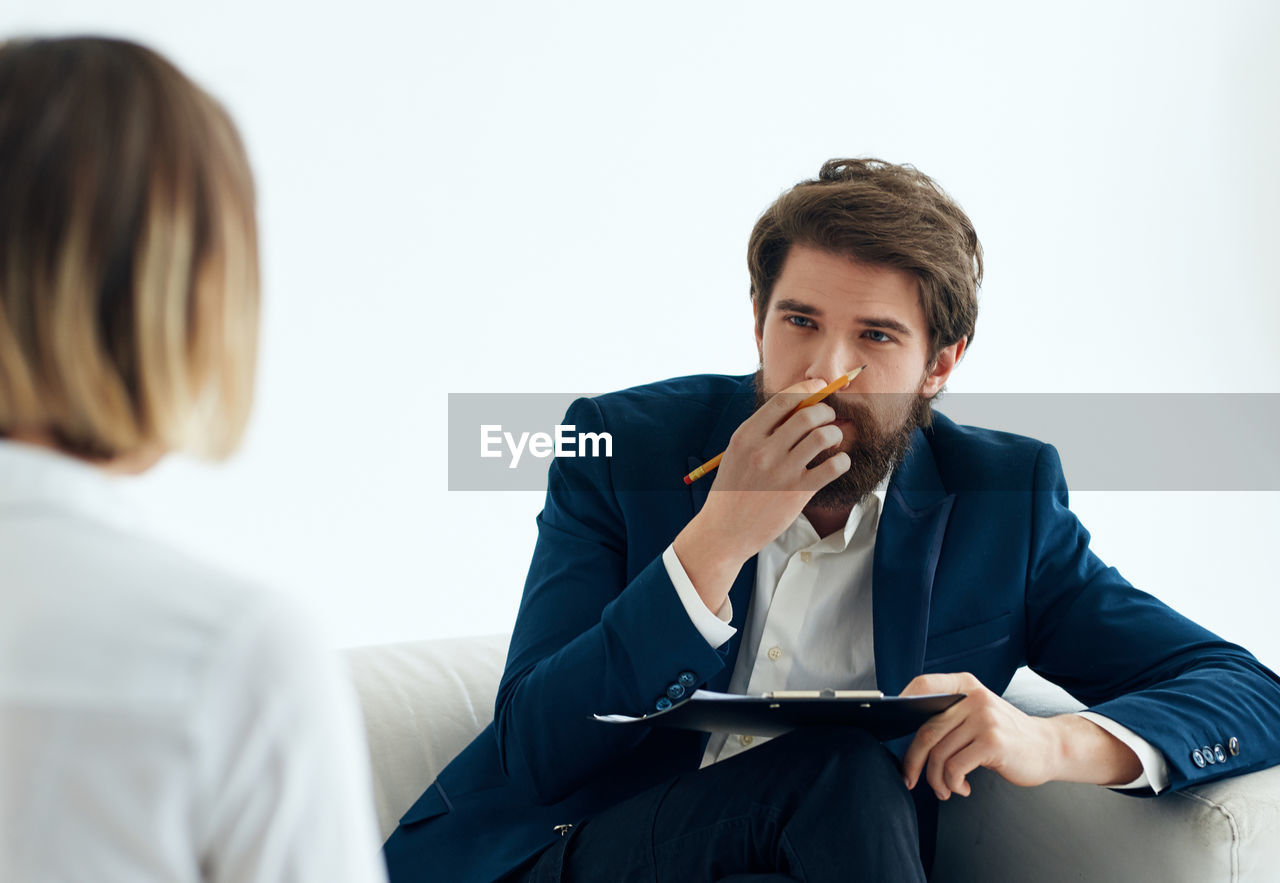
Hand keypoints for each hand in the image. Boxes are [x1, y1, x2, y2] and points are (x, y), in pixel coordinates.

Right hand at [672, 377, 850, 609]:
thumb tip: (797, 409)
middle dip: (826, 412)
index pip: (783, 399)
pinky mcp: (797, 493)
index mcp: (746, 435)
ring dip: (835, 434)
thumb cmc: (732, 490)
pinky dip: (842, 461)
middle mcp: (763, 450)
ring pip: (823, 437)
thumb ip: (761, 432)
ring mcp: (782, 471)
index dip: (807, 388)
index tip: (819, 387)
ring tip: (833, 440)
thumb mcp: (737, 453)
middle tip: (829, 418)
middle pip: (808, 415)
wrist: (724, 531)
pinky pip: (833, 467)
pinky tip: (839, 463)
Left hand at [899, 672, 1143, 799]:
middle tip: (910, 779)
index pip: (924, 684)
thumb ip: (950, 716)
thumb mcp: (979, 714)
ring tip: (945, 789)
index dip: (902, 700)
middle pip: (926, 730)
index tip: (890, 722)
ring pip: (939, 754)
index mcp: (966, 686)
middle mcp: (974, 698)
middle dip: (912, 760)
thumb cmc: (1006, 736)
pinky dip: (952, 784)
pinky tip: (961, 788)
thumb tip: (907, 733)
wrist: (1049, 748)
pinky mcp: (992, 742)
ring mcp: (985, 718)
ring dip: (936, 779)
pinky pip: (955, 768)